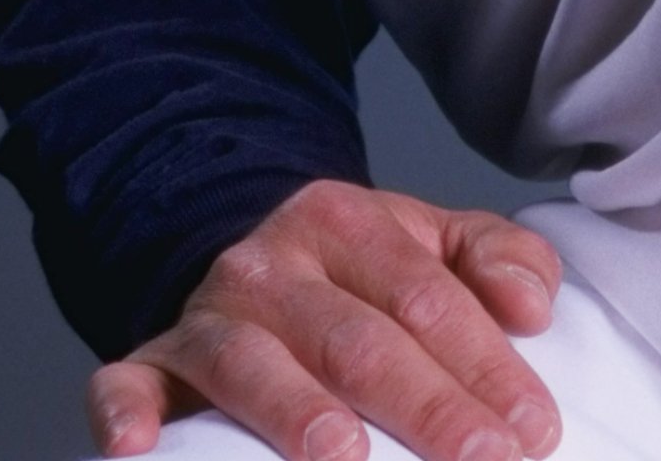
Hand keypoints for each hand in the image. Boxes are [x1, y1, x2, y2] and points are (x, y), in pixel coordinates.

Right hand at [87, 179, 562, 460]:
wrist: (239, 251)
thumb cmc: (356, 272)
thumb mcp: (430, 241)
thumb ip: (498, 259)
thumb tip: (535, 307)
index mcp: (350, 222)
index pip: (429, 299)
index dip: (485, 365)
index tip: (534, 431)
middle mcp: (274, 262)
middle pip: (356, 338)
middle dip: (424, 405)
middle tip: (481, 460)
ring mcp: (208, 313)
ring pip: (252, 361)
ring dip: (295, 411)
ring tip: (343, 457)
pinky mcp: (151, 361)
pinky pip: (125, 381)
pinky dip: (126, 411)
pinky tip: (138, 448)